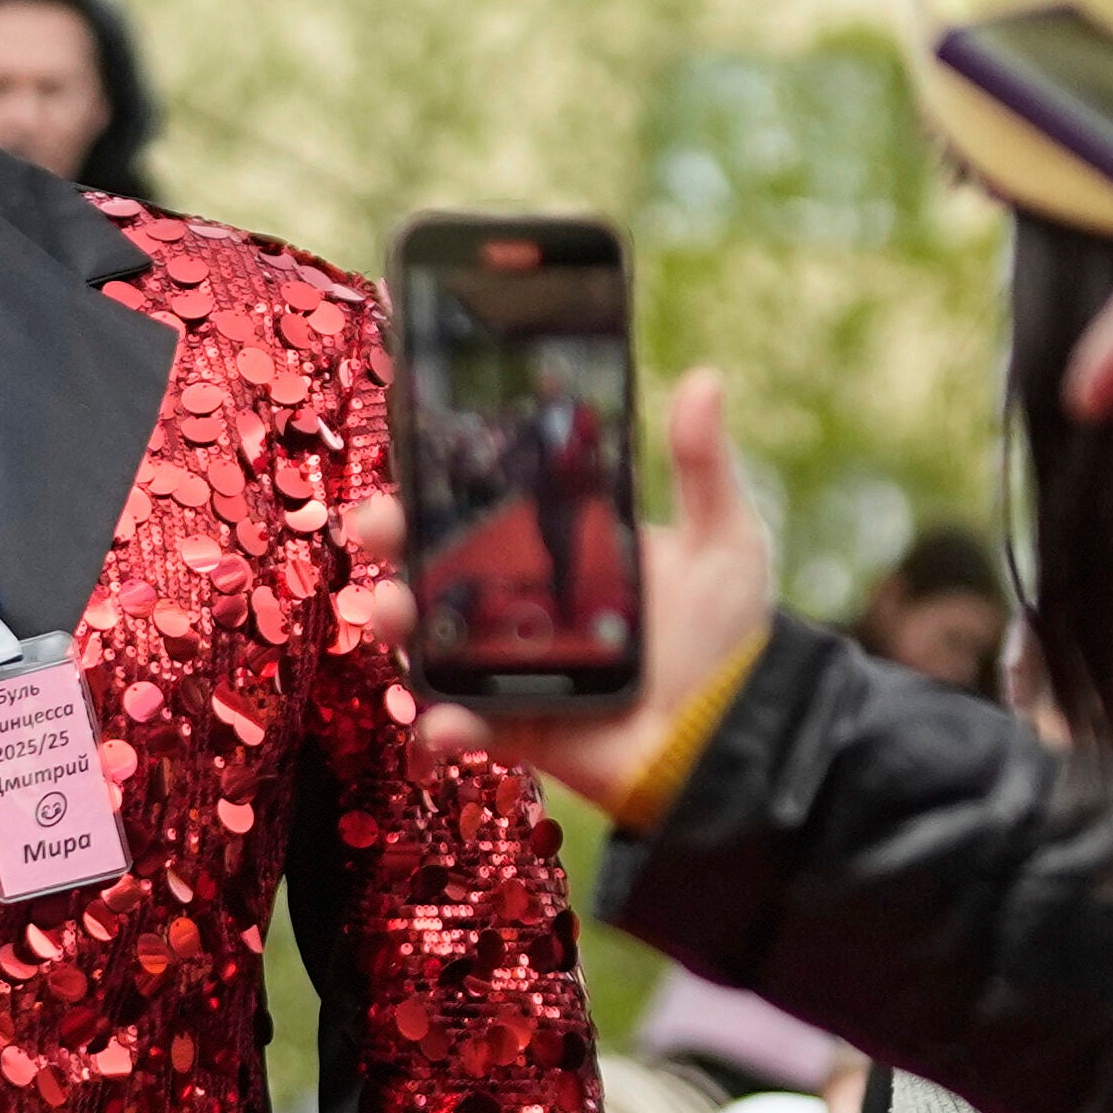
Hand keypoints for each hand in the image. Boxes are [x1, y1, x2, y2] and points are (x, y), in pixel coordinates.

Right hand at [331, 365, 778, 813]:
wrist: (734, 732)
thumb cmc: (728, 636)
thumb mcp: (723, 541)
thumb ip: (703, 468)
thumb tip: (706, 379)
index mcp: (563, 551)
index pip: (488, 509)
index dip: (439, 488)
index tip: (411, 465)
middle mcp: (525, 605)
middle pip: (440, 566)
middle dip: (395, 544)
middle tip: (377, 528)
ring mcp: (513, 667)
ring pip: (433, 641)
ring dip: (400, 624)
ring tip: (392, 612)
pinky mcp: (517, 727)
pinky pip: (466, 724)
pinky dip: (445, 724)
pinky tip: (445, 719)